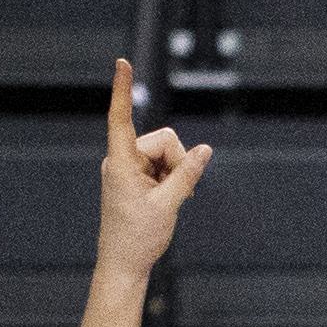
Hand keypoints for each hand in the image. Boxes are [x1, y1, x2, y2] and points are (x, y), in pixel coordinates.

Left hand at [91, 58, 212, 276]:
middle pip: (162, 139)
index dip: (123, 89)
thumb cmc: (139, 237)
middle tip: (176, 192)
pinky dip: (171, 180)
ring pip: (166, 153)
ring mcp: (129, 168)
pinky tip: (168, 200)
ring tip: (170, 200)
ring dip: (175, 174)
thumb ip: (188, 174)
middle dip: (176, 161)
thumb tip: (206, 150)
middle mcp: (122, 159)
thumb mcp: (168, 205)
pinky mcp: (136, 177)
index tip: (122, 63)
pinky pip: (162, 166)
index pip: (121, 117)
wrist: (125, 263)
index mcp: (120, 162)